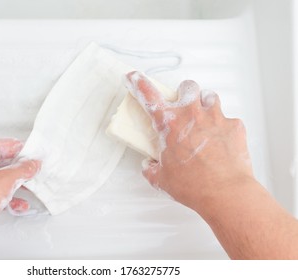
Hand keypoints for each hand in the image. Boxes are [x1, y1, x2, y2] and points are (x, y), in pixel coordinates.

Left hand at [0, 138, 39, 258]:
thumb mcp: (3, 181)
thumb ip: (22, 170)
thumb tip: (32, 164)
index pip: (8, 144)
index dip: (25, 151)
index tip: (37, 158)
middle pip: (5, 162)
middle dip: (21, 170)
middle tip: (35, 173)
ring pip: (1, 178)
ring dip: (17, 185)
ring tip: (30, 189)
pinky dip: (8, 198)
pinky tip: (18, 204)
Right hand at [125, 71, 253, 211]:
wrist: (225, 192)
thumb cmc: (194, 185)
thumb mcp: (162, 179)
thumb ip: (151, 169)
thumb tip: (148, 166)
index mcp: (169, 124)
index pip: (148, 95)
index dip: (138, 83)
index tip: (134, 77)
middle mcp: (192, 114)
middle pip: (187, 86)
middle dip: (184, 93)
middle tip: (184, 106)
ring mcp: (215, 117)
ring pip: (209, 96)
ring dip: (204, 104)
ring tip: (204, 120)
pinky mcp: (233, 125)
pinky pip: (229, 119)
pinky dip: (223, 126)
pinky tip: (221, 140)